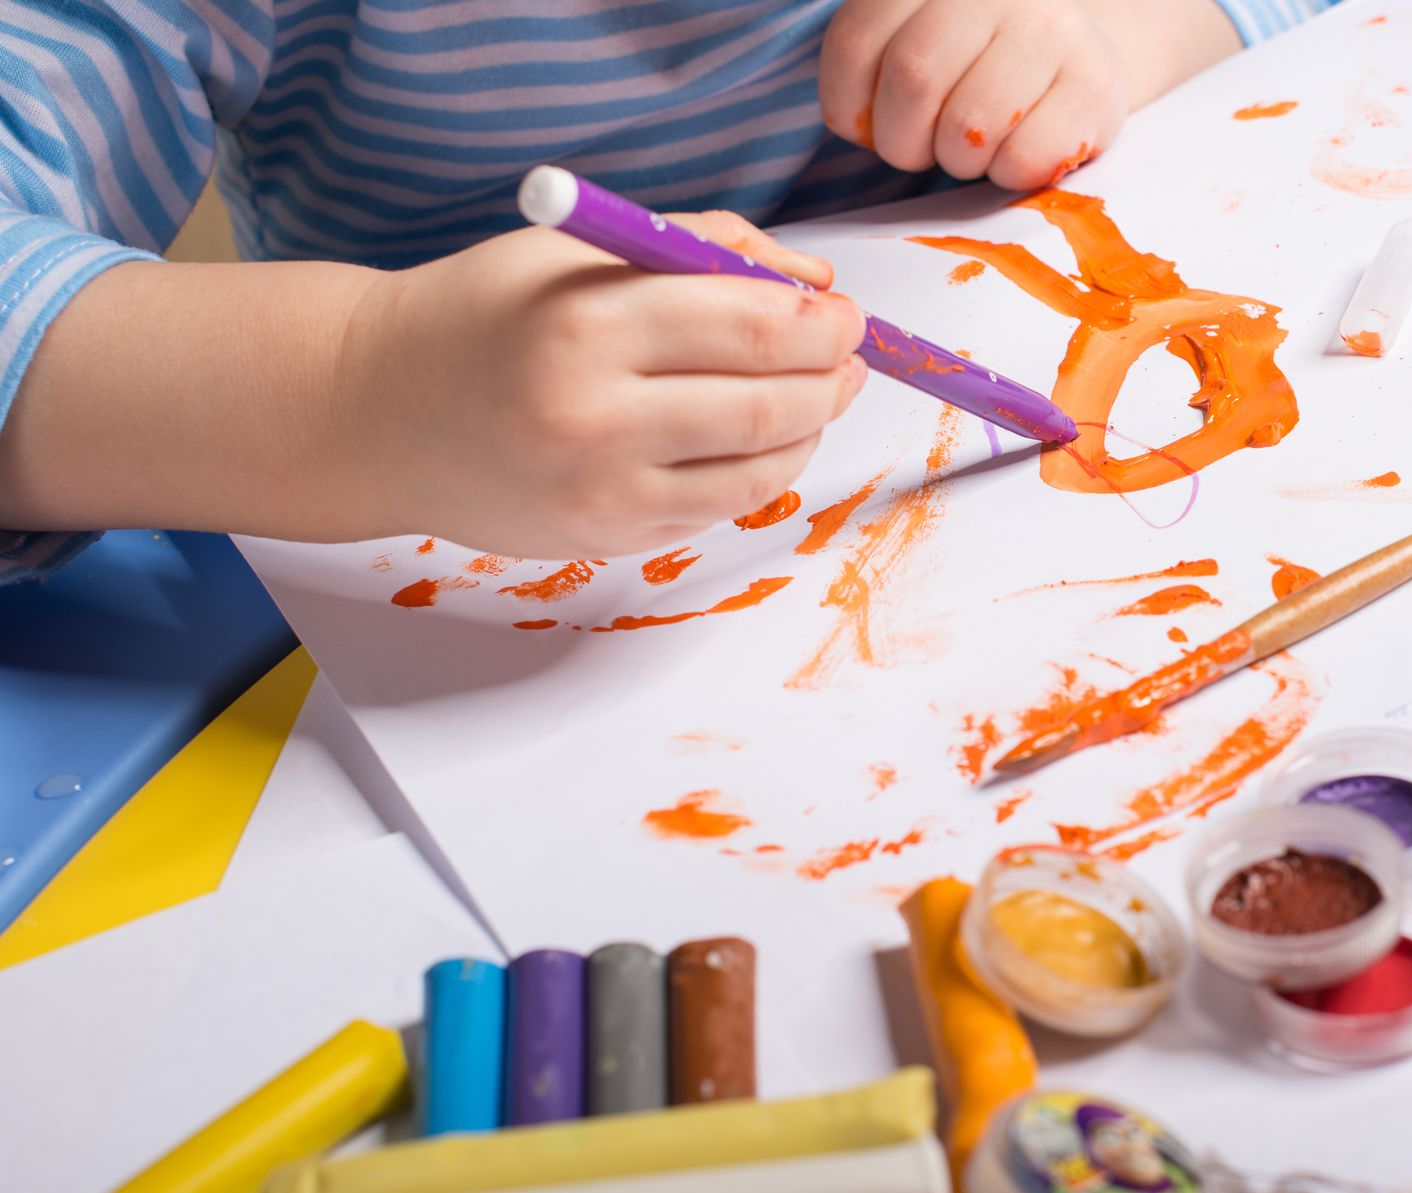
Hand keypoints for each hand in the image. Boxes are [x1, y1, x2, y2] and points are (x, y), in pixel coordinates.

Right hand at [330, 212, 865, 559]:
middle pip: (771, 406)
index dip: (825, 322)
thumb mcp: (583, 246)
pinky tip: (754, 437)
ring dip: (808, 428)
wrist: (376, 411)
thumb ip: (705, 246)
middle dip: (832, 377)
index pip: (755, 326)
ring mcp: (602, 492)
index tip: (844, 312)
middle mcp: (595, 416)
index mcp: (588, 323)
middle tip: (847, 355)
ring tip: (809, 394)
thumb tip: (815, 284)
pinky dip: (759, 470)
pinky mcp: (607, 539)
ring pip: (761, 469)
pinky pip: (720, 507)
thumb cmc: (487, 313)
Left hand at [820, 0, 1131, 189]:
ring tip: (974, 148)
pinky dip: (1007, 175)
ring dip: (957, 161)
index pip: (857, 41)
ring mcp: (1053, 28)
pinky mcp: (1096, 85)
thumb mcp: (914, 41)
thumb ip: (873, 63)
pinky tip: (1017, 152)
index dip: (850, 105)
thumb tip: (860, 124)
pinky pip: (1024, 158)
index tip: (874, 121)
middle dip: (903, 142)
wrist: (1074, 63)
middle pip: (913, 79)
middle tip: (923, 148)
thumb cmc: (975, 64)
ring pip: (968, 127)